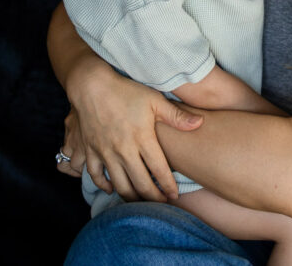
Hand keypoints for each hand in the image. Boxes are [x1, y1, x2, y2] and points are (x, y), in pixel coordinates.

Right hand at [58, 61, 203, 201]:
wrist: (91, 86)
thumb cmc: (126, 91)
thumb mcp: (154, 99)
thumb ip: (177, 115)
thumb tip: (200, 123)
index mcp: (142, 138)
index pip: (159, 170)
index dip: (168, 186)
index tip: (174, 196)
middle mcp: (124, 150)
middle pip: (141, 183)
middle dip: (153, 198)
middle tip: (162, 204)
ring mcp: (106, 153)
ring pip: (120, 185)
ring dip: (132, 197)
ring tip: (142, 202)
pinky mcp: (91, 151)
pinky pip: (97, 176)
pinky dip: (105, 186)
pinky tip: (113, 188)